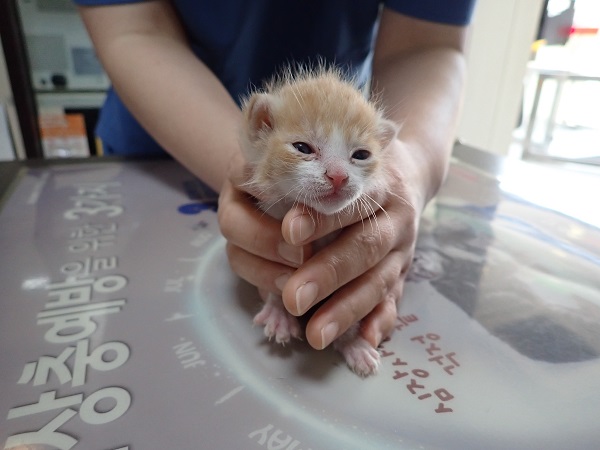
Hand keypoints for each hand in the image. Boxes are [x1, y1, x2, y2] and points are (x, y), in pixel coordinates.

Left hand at [219, 140, 426, 350]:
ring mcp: (402, 242)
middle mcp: (391, 209)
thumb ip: (289, 184)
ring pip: (380, 278)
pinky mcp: (403, 268)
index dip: (319, 216)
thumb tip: (265, 221)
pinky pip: (396, 297)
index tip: (291, 232)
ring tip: (317, 335)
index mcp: (366, 175)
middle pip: (364, 244)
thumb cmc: (339, 169)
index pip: (345, 195)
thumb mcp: (315, 160)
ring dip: (347, 309)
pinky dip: (381, 319)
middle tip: (295, 298)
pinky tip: (367, 338)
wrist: (396, 171)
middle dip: (328, 273)